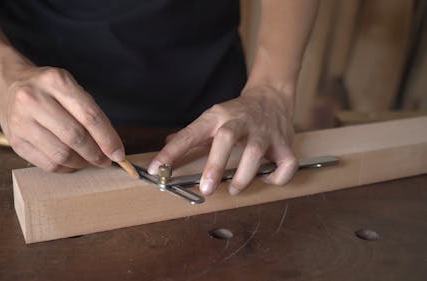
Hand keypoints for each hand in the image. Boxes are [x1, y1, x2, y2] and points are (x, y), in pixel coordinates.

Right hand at [0, 66, 124, 171]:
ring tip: (88, 160)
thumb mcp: (70, 88)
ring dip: (81, 163)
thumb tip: (113, 148)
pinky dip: (65, 168)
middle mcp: (35, 99)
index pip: (90, 116)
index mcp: (56, 81)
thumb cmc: (48, 89)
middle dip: (96, 154)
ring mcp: (21, 121)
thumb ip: (91, 114)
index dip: (108, 139)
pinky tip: (72, 162)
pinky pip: (47, 164)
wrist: (7, 84)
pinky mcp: (14, 141)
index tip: (119, 154)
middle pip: (75, 137)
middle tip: (105, 160)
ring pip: (61, 154)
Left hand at [148, 85, 297, 194]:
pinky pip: (286, 163)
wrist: (271, 94)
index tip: (156, 169)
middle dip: (214, 166)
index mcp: (216, 117)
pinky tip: (266, 179)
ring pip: (255, 152)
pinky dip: (278, 177)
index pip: (189, 134)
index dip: (171, 152)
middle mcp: (239, 122)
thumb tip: (165, 151)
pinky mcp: (283, 142)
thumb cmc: (237, 112)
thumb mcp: (211, 118)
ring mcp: (263, 132)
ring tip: (234, 188)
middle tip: (206, 189)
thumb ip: (190, 136)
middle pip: (225, 138)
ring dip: (244, 176)